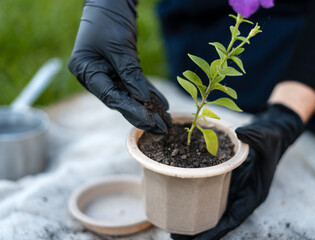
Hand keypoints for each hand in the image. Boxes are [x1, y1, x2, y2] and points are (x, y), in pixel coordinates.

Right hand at [68, 0, 170, 133]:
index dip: (131, 109)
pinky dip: (149, 92)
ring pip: (129, 95)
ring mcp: (107, 73)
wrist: (110, 0)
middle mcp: (95, 76)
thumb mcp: (119, 46)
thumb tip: (143, 99)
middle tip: (161, 127)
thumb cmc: (109, 19)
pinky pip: (135, 84)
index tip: (150, 120)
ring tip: (165, 119)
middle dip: (142, 114)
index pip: (111, 97)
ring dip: (148, 107)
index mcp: (86, 71)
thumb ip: (130, 73)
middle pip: (120, 100)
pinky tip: (162, 104)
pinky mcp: (119, 68)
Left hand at [171, 104, 304, 239]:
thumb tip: (241, 133)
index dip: (216, 231)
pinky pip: (209, 192)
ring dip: (195, 219)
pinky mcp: (224, 180)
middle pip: (219, 219)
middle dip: (200, 232)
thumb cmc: (271, 140)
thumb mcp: (266, 138)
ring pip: (212, 209)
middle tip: (175, 236)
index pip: (233, 218)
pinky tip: (180, 201)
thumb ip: (255, 138)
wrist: (270, 135)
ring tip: (173, 227)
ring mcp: (231, 189)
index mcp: (252, 194)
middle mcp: (240, 195)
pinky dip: (196, 199)